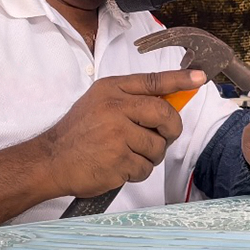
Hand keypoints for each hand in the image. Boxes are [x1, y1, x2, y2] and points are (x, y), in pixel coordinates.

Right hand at [36, 70, 206, 197]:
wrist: (51, 160)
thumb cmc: (78, 132)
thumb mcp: (99, 102)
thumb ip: (130, 99)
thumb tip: (168, 102)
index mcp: (112, 89)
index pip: (153, 81)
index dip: (180, 80)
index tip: (199, 78)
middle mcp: (115, 107)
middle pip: (164, 115)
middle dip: (171, 129)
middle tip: (164, 136)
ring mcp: (117, 134)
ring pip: (158, 145)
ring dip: (150, 155)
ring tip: (129, 154)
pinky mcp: (118, 160)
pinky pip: (146, 167)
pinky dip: (138, 171)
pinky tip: (120, 166)